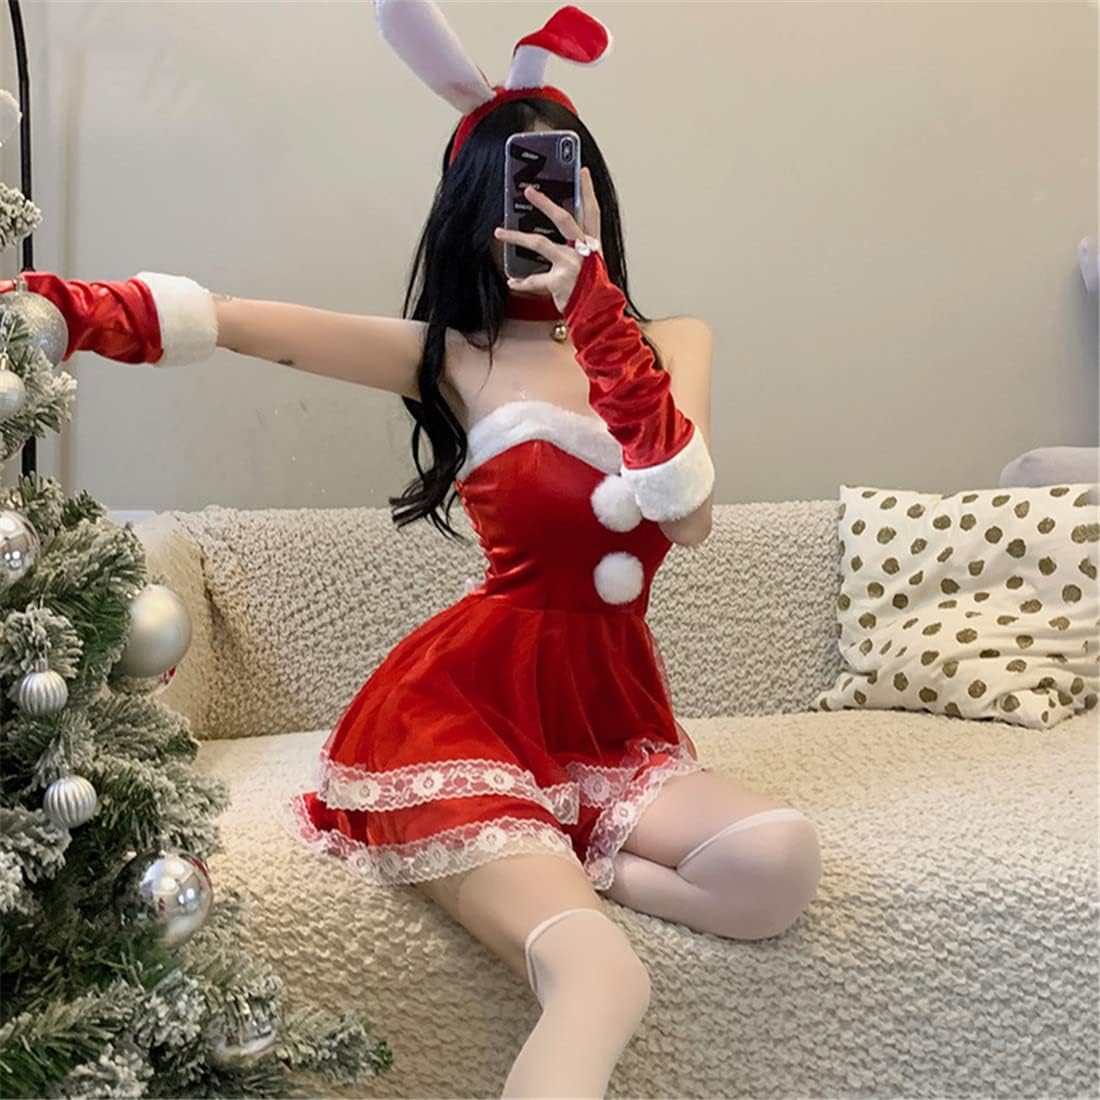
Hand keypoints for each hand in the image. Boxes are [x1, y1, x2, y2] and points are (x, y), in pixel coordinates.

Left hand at [494, 165, 602, 312]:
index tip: (581, 172)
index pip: (592, 212)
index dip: (588, 191)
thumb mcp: (591, 267)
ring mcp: (572, 265)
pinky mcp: (560, 282)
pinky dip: (522, 282)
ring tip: (500, 232)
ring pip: (540, 243)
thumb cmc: (593, 292)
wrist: (599, 316)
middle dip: (545, 202)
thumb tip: (558, 237)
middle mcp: (585, 251)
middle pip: (564, 218)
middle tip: (528, 190)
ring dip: (517, 236)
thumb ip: (578, 250)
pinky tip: (512, 281)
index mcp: (594, 245)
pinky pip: (535, 279)